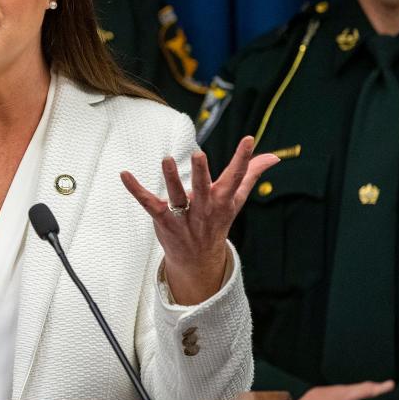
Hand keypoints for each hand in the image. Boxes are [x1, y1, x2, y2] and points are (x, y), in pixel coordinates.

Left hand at [120, 135, 278, 303]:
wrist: (199, 260)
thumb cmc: (217, 220)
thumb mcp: (236, 199)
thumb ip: (251, 174)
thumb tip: (274, 156)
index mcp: (223, 199)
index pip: (236, 177)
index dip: (244, 159)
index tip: (248, 139)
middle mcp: (204, 207)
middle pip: (203, 188)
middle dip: (201, 172)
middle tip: (199, 154)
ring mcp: (184, 216)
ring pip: (177, 196)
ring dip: (171, 179)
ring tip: (165, 160)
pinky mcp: (164, 220)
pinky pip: (149, 203)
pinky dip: (136, 190)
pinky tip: (125, 175)